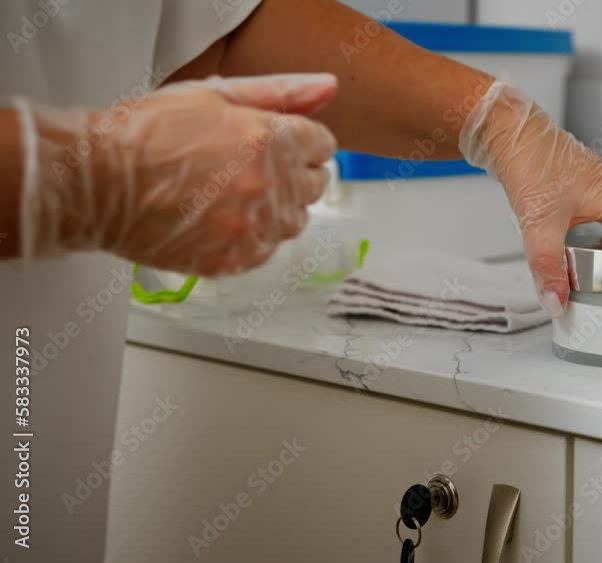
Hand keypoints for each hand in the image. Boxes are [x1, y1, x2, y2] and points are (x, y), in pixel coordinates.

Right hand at [17, 73, 337, 274]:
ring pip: (294, 221)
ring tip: (234, 195)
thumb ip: (280, 92)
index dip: (300, 141)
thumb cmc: (148, 133)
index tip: (279, 142)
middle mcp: (272, 187)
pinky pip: (267, 251)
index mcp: (271, 140)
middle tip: (252, 166)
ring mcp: (255, 228)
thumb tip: (328, 89)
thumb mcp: (215, 93)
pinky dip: (253, 237)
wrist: (99, 182)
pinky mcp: (235, 259)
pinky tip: (221, 220)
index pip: (323, 145)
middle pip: (315, 185)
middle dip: (292, 173)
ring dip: (276, 207)